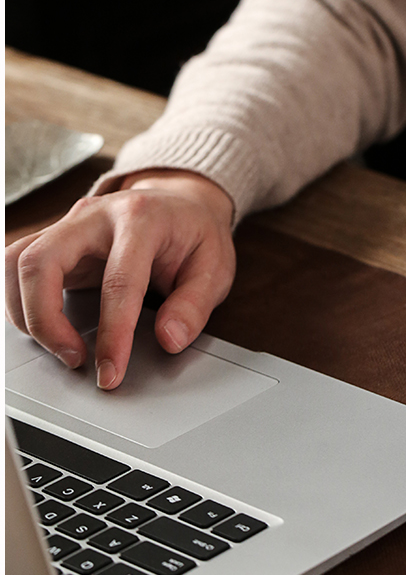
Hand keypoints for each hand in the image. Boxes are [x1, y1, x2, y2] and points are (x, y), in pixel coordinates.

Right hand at [5, 170, 236, 387]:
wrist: (181, 203)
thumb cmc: (196, 235)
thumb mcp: (216, 268)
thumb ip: (194, 305)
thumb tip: (170, 339)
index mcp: (142, 219)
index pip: (118, 282)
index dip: (112, 334)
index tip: (111, 371)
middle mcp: (95, 215)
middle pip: (41, 262)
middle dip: (46, 321)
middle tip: (74, 359)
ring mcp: (69, 224)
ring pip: (17, 262)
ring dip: (25, 312)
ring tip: (60, 347)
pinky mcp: (55, 239)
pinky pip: (17, 265)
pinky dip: (20, 300)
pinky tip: (44, 326)